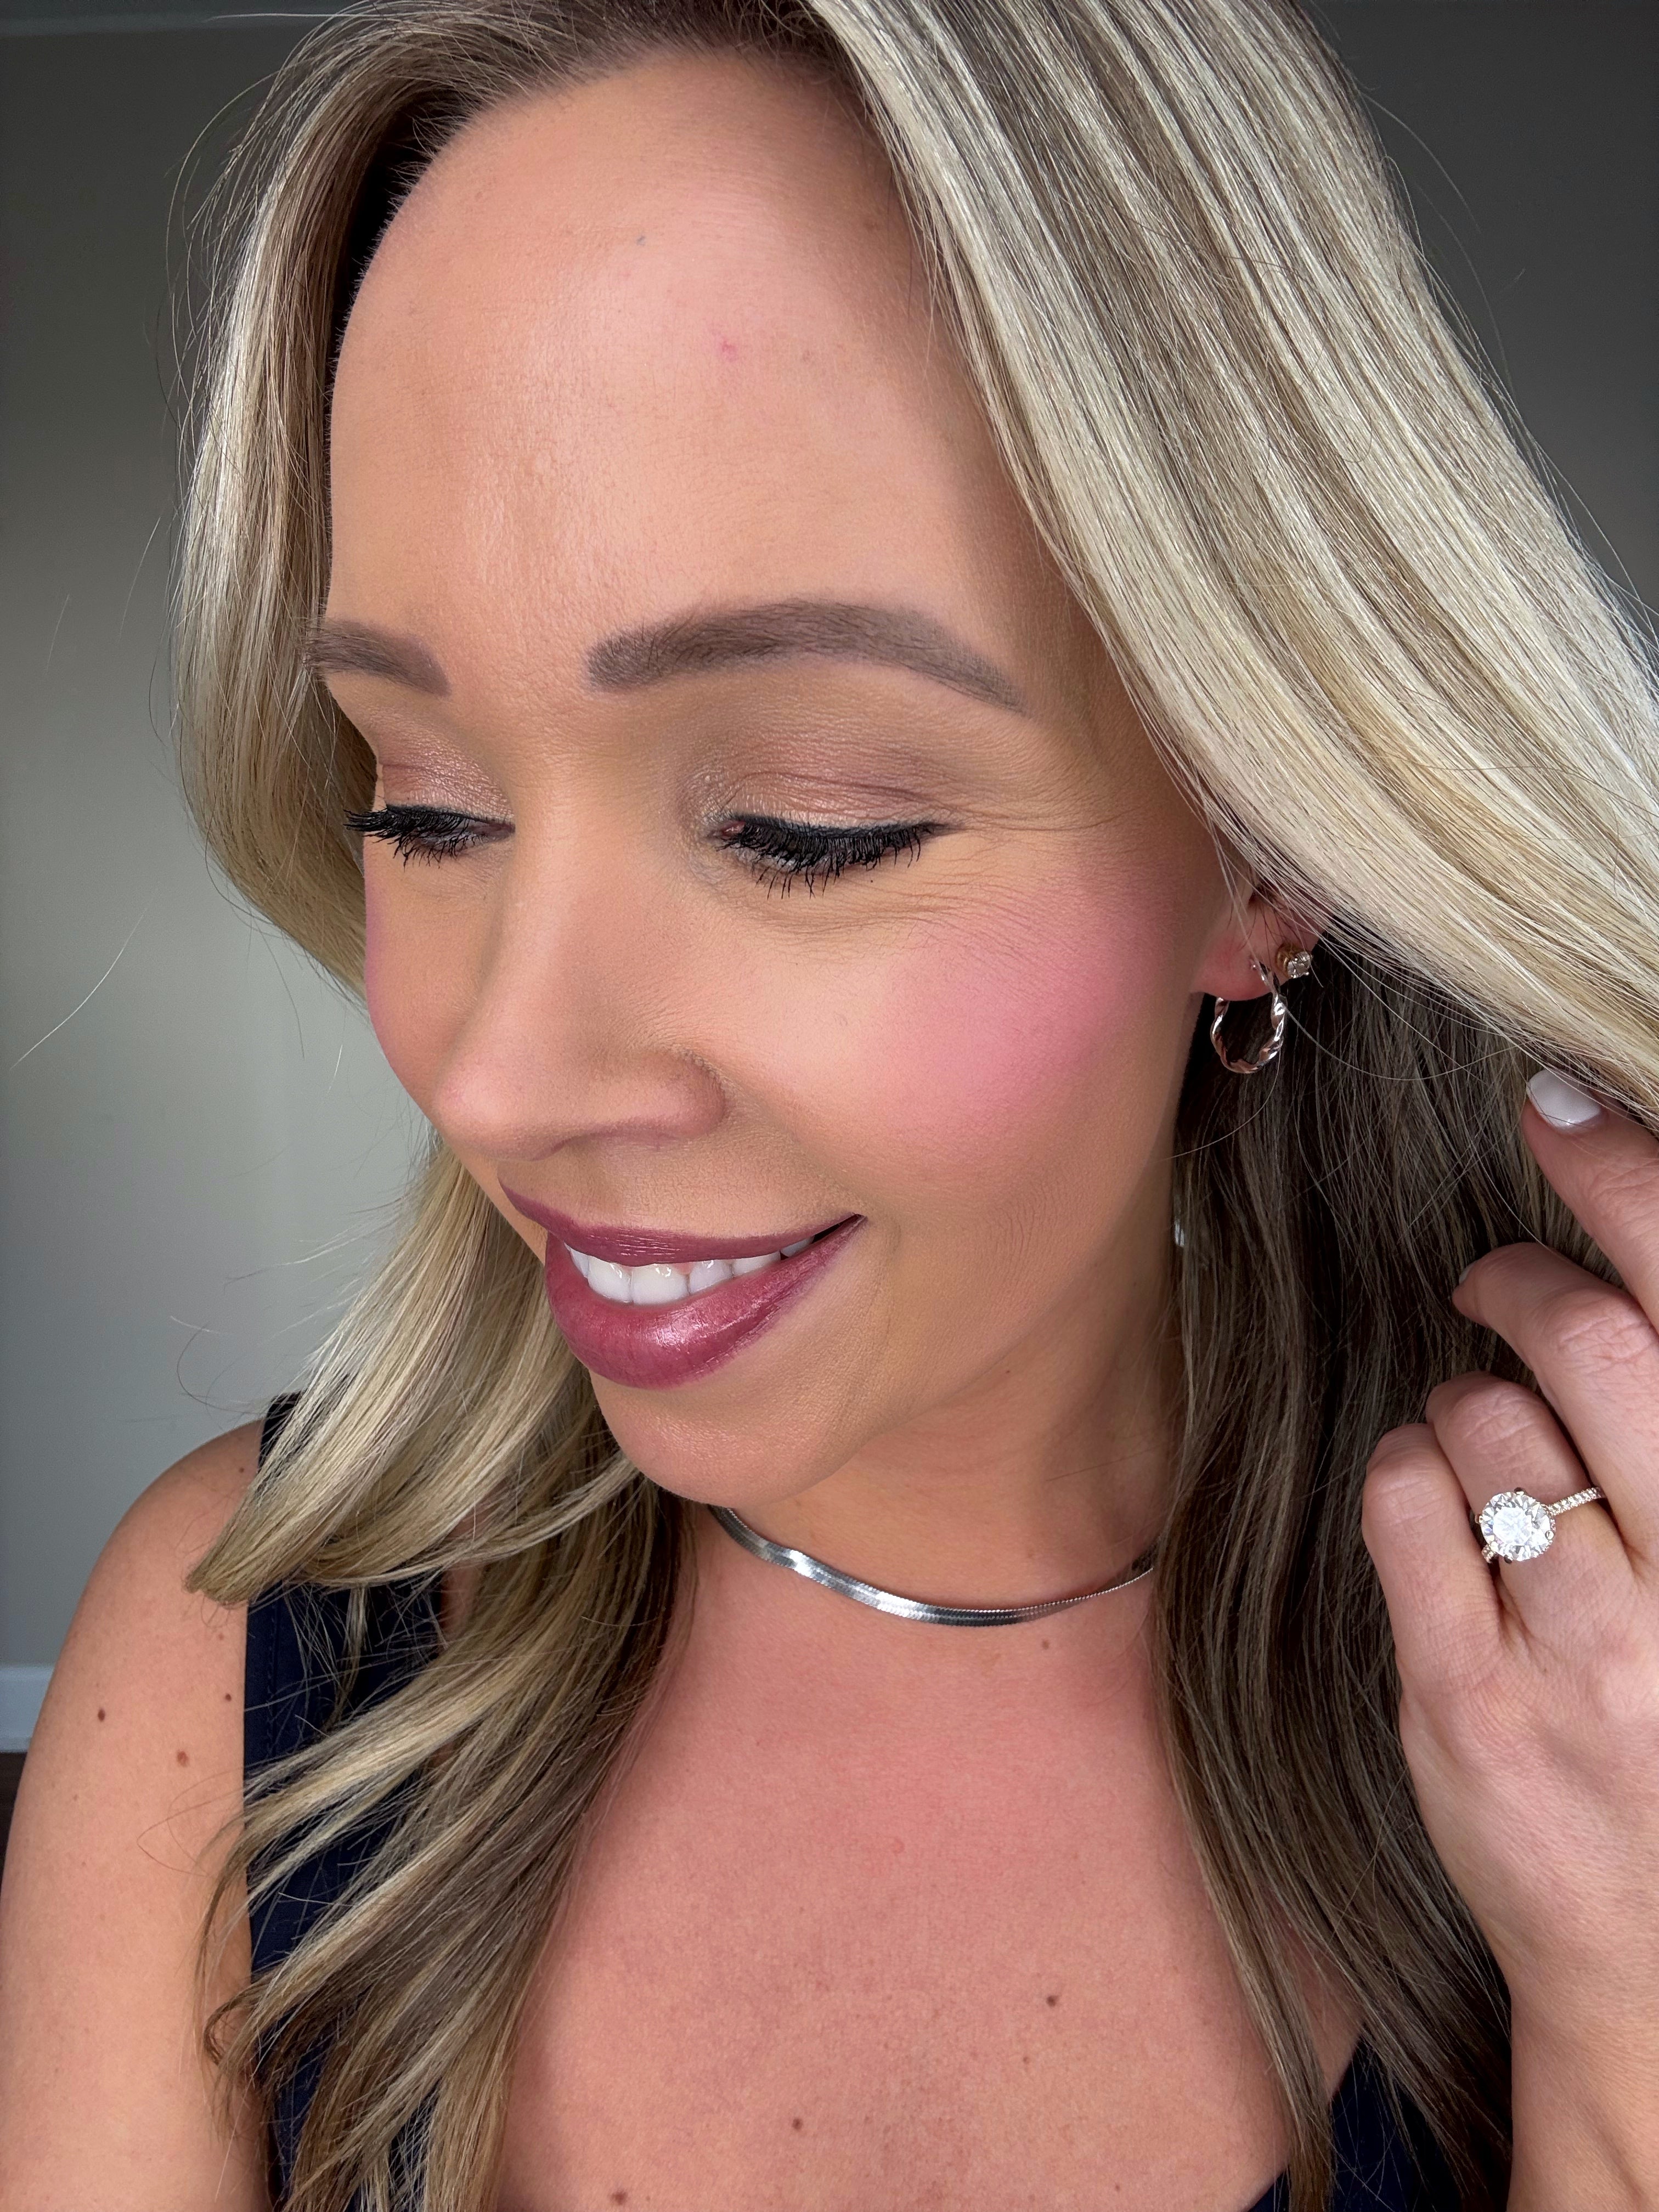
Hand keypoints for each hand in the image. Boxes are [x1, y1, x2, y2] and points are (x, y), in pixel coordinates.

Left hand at [1362, 1070, 1658, 2210]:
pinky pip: (1407, 1501)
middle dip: (1526, 1274)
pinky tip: (1438, 1500)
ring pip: (1486, 1419)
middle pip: (1600, 1343)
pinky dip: (1409, 1466)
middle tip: (1497, 1278)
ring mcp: (1590, 1657)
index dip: (1629, 1181)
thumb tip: (1611, 1279)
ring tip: (1489, 1437)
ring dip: (1469, 1395)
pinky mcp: (1472, 1707)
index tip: (1559, 1103)